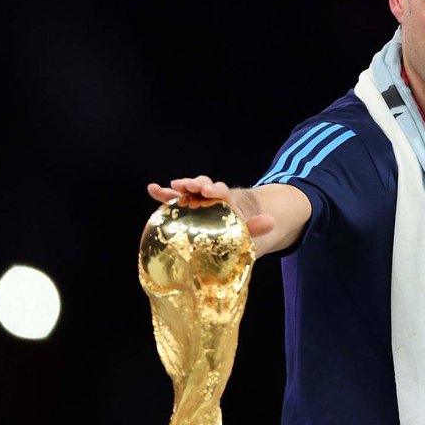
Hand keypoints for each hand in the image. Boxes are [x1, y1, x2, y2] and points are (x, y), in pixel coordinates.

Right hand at [147, 176, 274, 238]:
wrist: (225, 240)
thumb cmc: (236, 236)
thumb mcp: (248, 234)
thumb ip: (257, 227)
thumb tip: (272, 221)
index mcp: (225, 202)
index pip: (220, 192)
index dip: (214, 189)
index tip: (209, 191)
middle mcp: (210, 198)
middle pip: (203, 186)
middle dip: (196, 184)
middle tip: (190, 186)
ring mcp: (195, 202)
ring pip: (188, 191)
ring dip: (180, 188)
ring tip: (173, 186)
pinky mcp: (182, 209)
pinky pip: (173, 200)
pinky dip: (163, 194)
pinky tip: (152, 188)